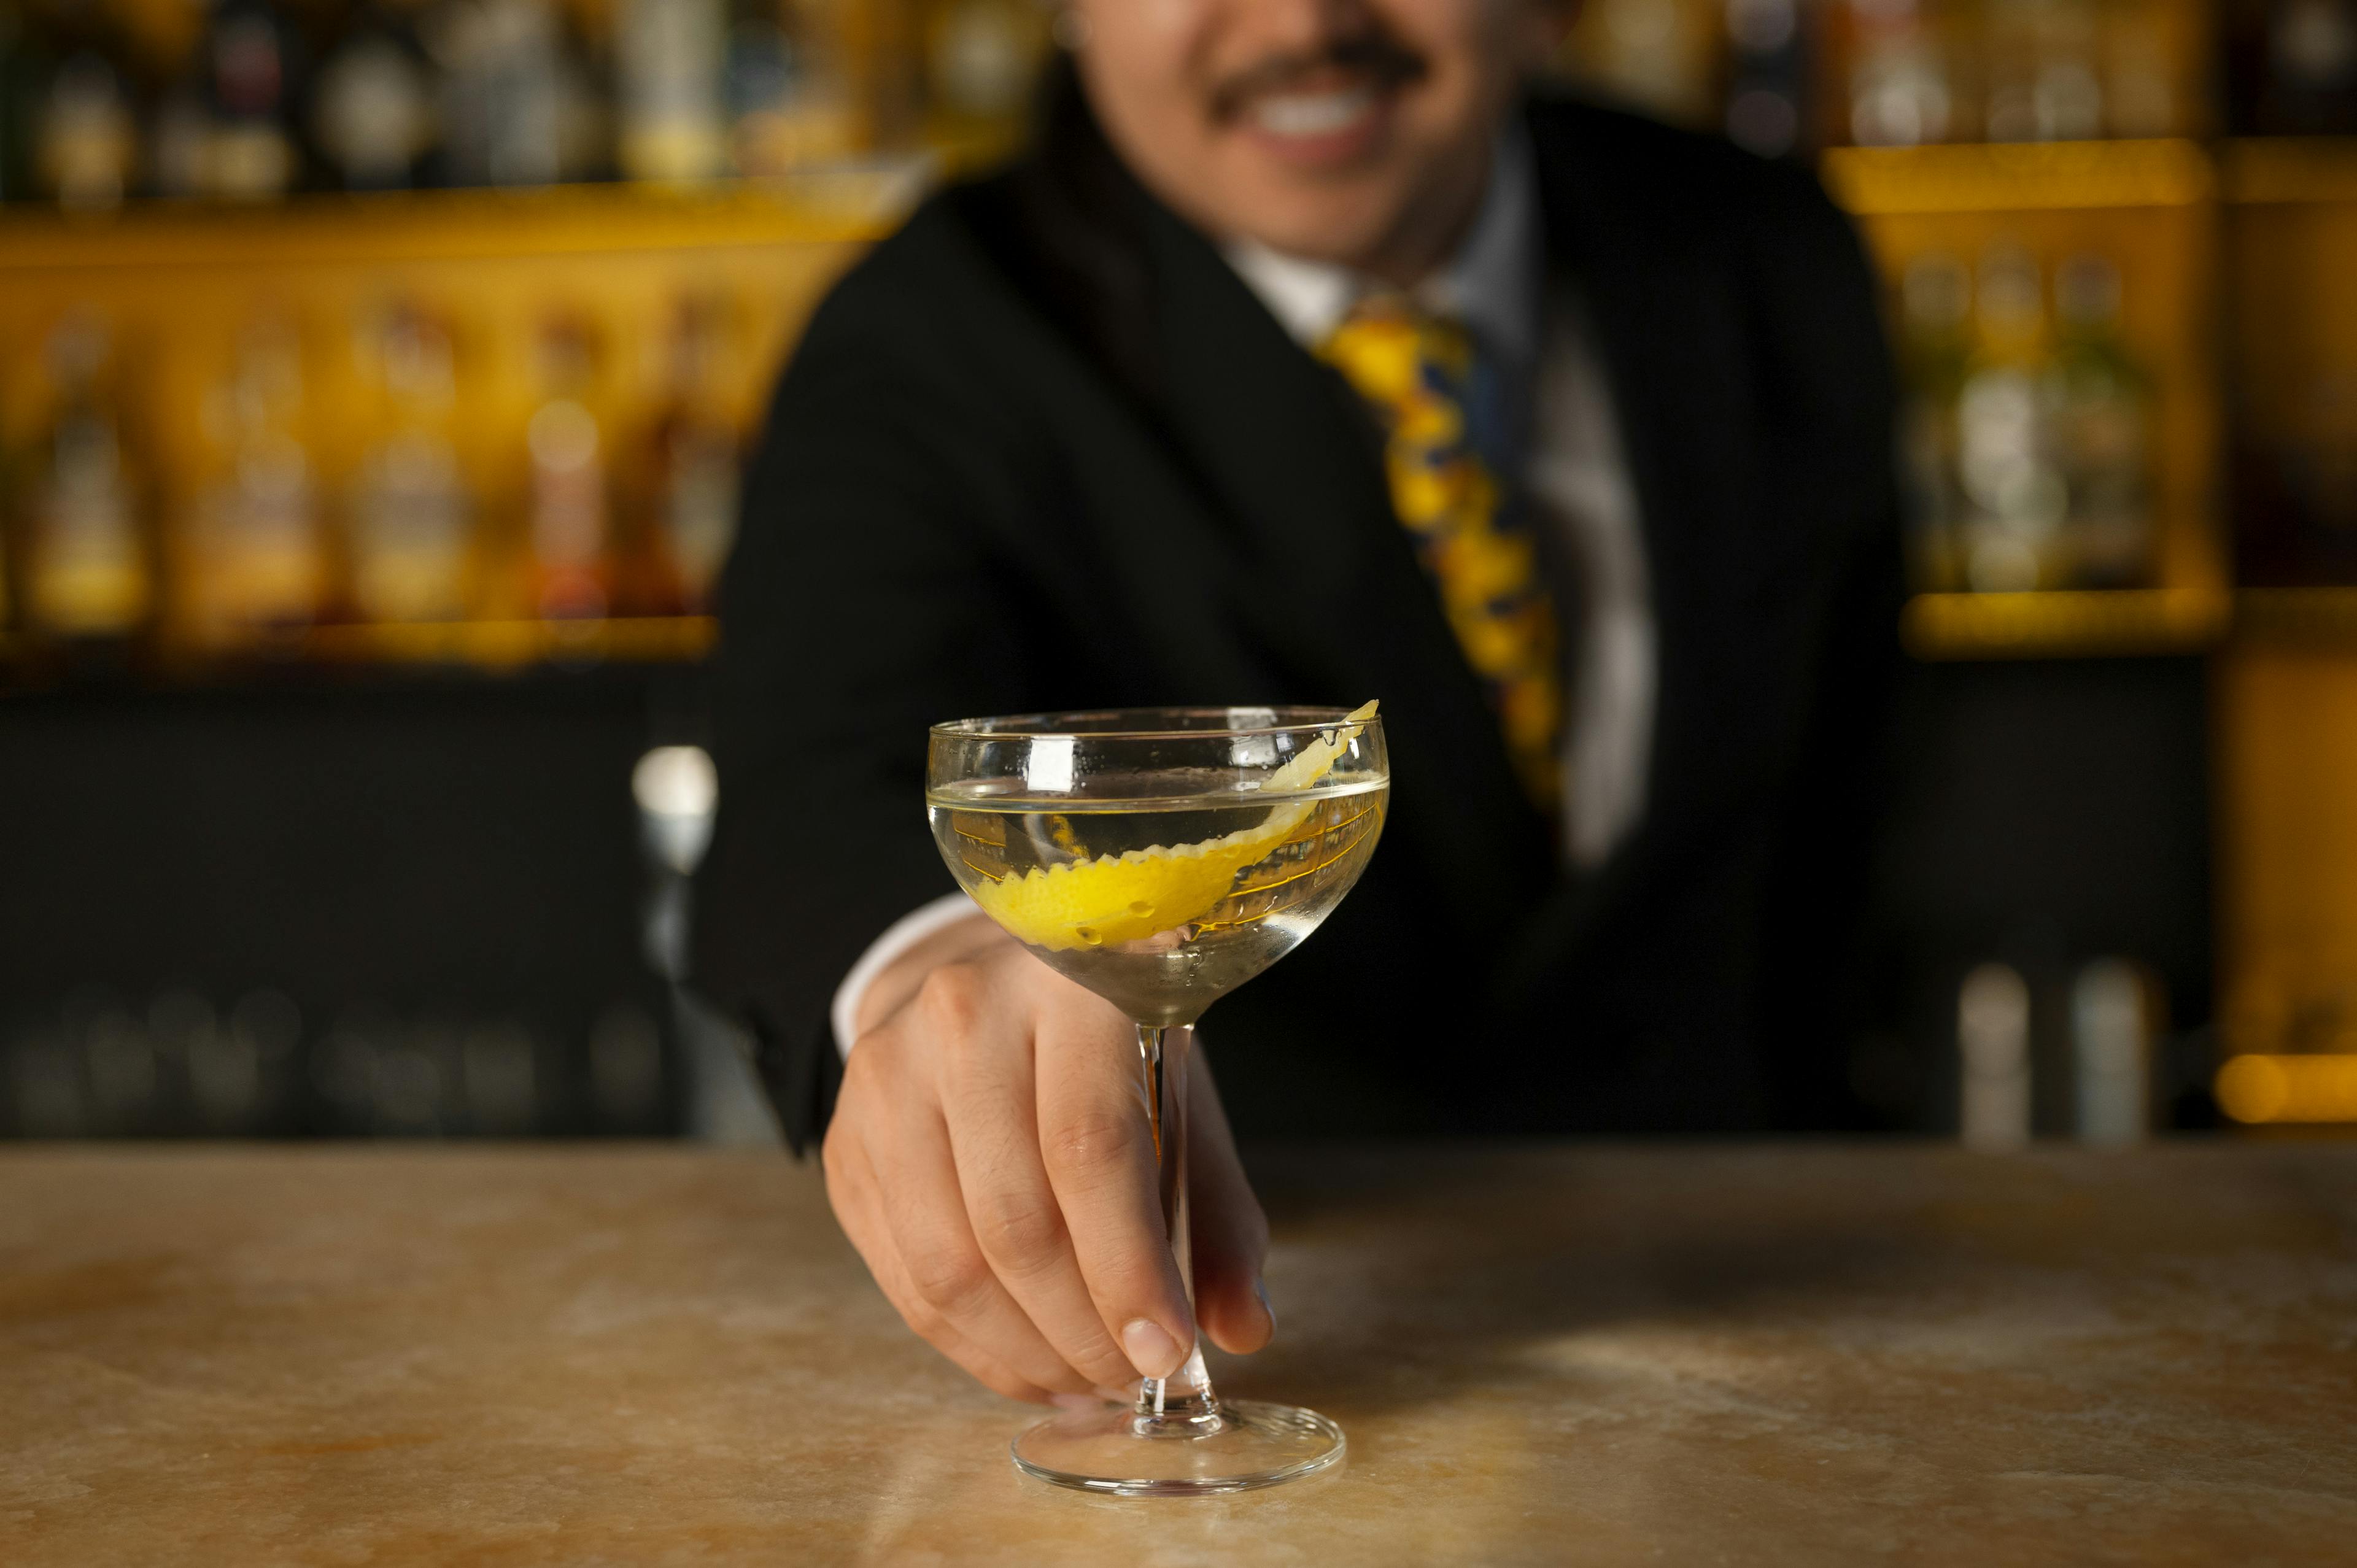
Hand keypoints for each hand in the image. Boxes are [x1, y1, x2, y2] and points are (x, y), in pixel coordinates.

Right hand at [822, 916, 1274, 1403]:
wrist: (985, 982)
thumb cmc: (1098, 1047)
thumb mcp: (1177, 1097)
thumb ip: (1213, 1212)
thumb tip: (1242, 1327)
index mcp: (1067, 989)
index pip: (1088, 1147)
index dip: (1128, 1267)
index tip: (1168, 1349)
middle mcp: (962, 1021)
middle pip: (1013, 1219)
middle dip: (1079, 1328)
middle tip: (1128, 1374)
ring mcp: (887, 1079)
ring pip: (946, 1262)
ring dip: (1023, 1351)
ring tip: (1082, 1377)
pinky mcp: (844, 1140)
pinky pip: (901, 1275)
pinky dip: (969, 1344)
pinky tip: (1026, 1360)